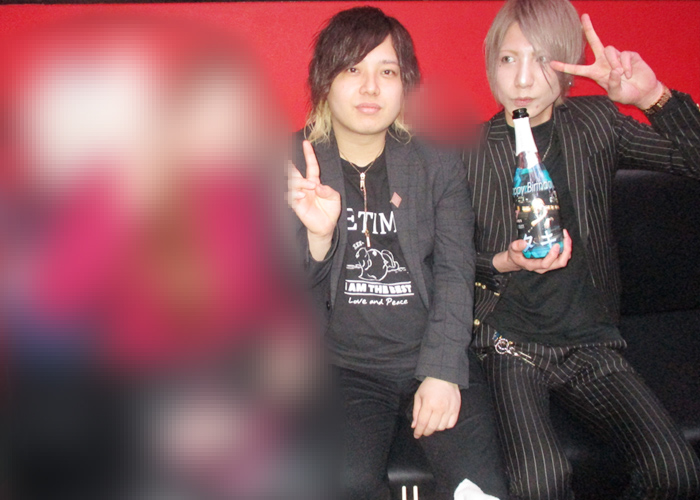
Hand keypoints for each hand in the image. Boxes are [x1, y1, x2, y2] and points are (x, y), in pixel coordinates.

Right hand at [287, 140, 340, 259]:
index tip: (306, 143)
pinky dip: (295, 194)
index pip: (311, 166)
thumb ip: (328, 191)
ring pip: (291, 183)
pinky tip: (302, 196)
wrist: (327, 227)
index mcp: (315, 182)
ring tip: (309, 189)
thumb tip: (317, 186)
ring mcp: (299, 195)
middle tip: (305, 178)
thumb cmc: (330, 211)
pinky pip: (290, 196)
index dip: (309, 155)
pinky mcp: (296, 205)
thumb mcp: (335, 198)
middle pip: (294, 173)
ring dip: (299, 183)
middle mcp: (305, 187)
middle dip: (292, 169)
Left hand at [411, 377, 460, 438]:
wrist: (444, 377)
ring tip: (432, 424)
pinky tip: (441, 421)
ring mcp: (449, 409)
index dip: (418, 431)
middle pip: (432, 427)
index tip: (416, 435)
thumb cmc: (429, 386)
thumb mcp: (418, 396)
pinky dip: (445, 426)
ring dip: (435, 428)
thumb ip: (416, 412)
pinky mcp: (456, 410)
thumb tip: (414, 426)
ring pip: (441, 427)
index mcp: (428, 404)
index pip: (422, 423)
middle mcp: (439, 408)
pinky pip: (451, 424)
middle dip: (426, 432)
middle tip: (423, 432)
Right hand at [493, 229, 571, 273]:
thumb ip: (516, 246)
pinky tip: (564, 239)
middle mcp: (543, 267)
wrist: (517, 260)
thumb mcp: (512, 250)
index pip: (545, 264)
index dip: (552, 255)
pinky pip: (562, 257)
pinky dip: (565, 249)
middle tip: (566, 238)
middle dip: (566, 251)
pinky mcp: (551, 261)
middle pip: (559, 263)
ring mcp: (548, 265)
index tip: (556, 245)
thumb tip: (524, 242)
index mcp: (533, 265)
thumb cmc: (515, 255)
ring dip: (567, 249)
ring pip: (563, 260)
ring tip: (566, 237)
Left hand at [550, 14, 663, 108]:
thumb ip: (613, 85)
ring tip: (622, 74)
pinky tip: (630, 74)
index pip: (577, 69)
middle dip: (590, 29)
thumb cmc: (627, 94)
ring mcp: (617, 57)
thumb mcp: (616, 94)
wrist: (644, 92)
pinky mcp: (629, 55)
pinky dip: (627, 65)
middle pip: (595, 42)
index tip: (551, 63)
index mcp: (596, 73)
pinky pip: (624, 55)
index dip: (565, 66)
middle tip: (584, 17)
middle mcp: (604, 63)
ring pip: (609, 50)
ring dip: (615, 62)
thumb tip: (614, 71)